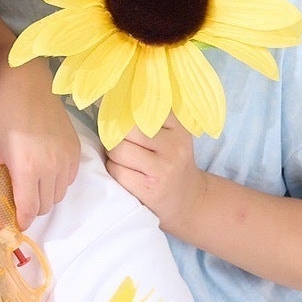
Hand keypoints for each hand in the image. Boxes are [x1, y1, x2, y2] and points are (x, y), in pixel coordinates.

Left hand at [0, 64, 81, 224]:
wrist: (28, 83)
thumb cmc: (2, 112)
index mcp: (27, 167)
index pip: (29, 209)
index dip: (21, 221)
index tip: (14, 222)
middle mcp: (52, 165)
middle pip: (46, 205)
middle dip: (31, 209)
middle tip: (17, 200)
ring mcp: (66, 157)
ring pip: (60, 194)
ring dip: (46, 196)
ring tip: (29, 184)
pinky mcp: (75, 149)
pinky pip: (70, 178)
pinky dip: (58, 182)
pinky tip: (43, 171)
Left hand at [105, 120, 207, 234]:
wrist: (189, 199)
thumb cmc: (172, 162)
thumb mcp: (173, 136)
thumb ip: (151, 118)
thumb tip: (115, 101)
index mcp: (178, 128)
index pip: (141, 110)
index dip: (124, 115)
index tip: (121, 120)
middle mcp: (173, 146)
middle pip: (125, 131)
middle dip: (116, 137)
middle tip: (120, 143)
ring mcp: (162, 169)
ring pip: (118, 151)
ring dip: (112, 155)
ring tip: (124, 159)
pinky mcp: (149, 189)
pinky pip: (117, 172)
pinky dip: (114, 171)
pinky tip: (126, 173)